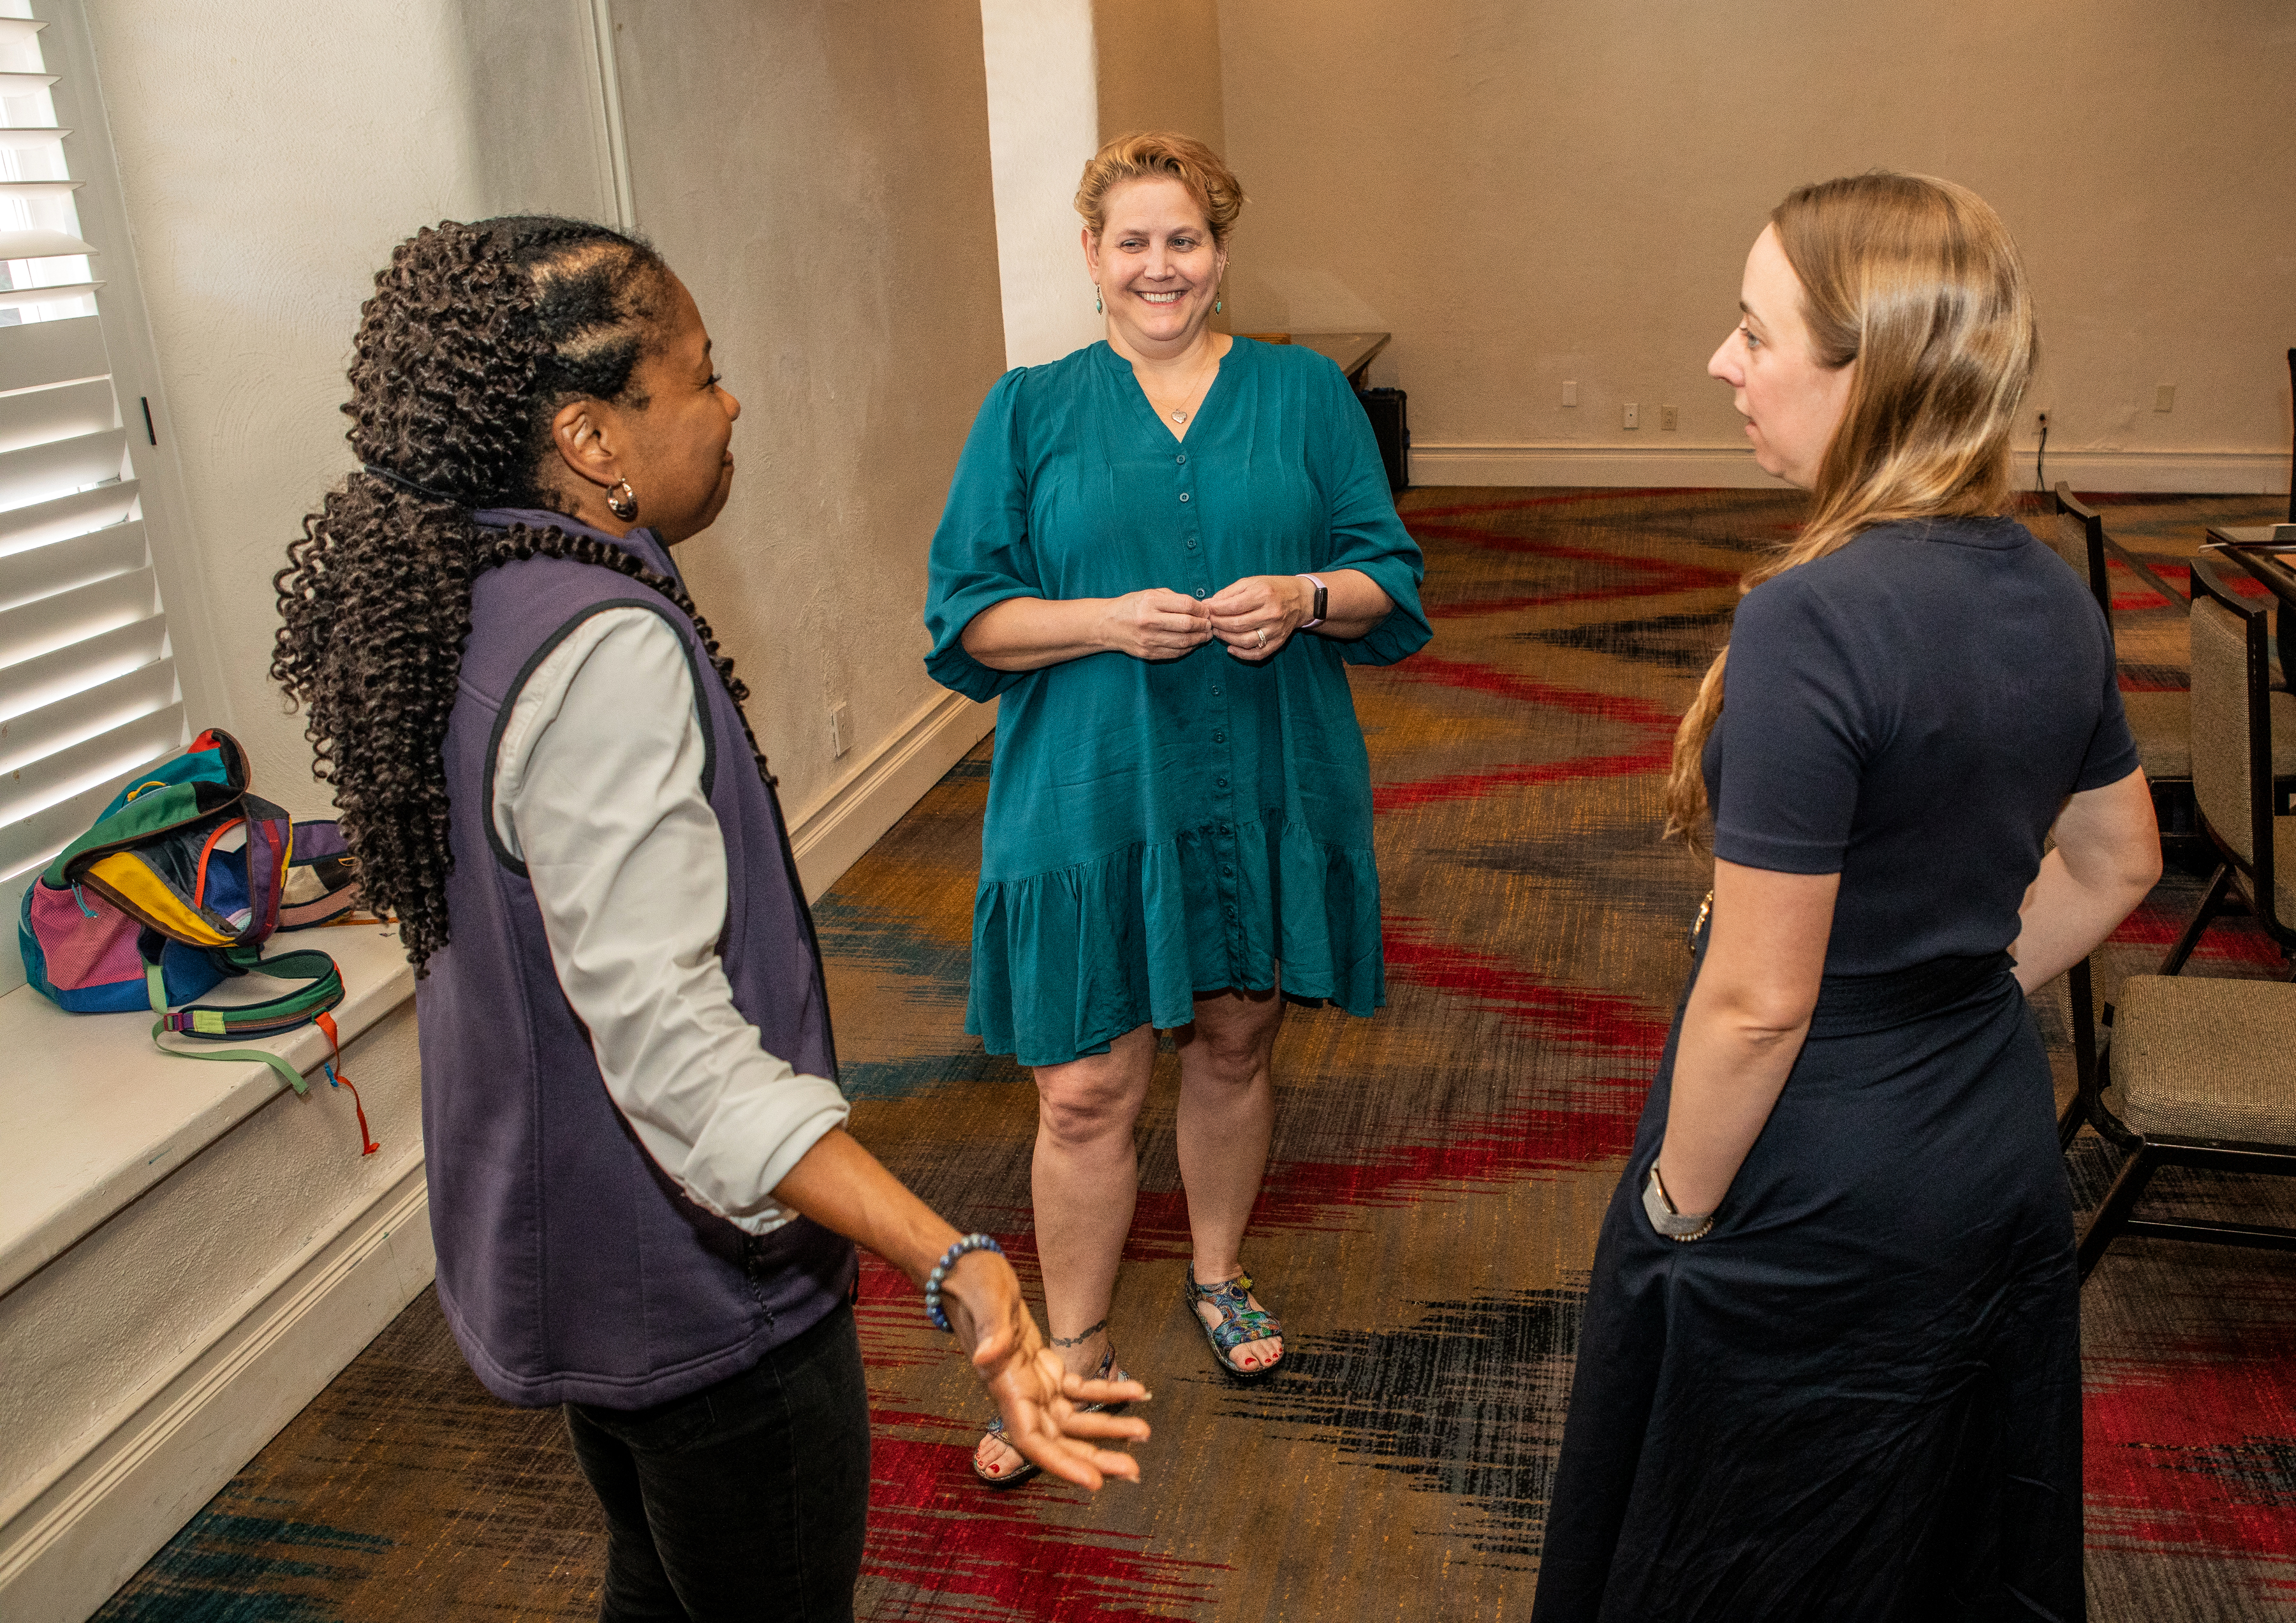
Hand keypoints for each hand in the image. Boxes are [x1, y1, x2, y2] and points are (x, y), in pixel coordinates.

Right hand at [941, 1251, 1149, 1487]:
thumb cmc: (974, 1284)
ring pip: (1073, 1421)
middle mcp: (1019, 1395)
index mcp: (1005, 1388)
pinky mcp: (1043, 1368)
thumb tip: (987, 1358)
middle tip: (1134, 1472)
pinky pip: (1079, 1391)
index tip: (1093, 1483)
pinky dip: (1108, 1393)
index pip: (1033, 1440)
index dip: (1062, 1465)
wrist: (969, 1270)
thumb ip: (990, 1333)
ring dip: (1108, 1429)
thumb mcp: (986, 1304)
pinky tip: (1136, 1392)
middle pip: (1059, 1441)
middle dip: (1095, 1459)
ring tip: (1144, 1432)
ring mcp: (1033, 1384)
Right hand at [1097, 588, 1211, 661]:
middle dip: (1203, 624)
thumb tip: (1199, 607)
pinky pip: (1175, 652)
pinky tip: (1193, 643)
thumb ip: (1174, 599)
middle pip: (1187, 624)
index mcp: (1150, 602)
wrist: (1107, 625)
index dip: (1201, 609)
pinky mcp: (1148, 653)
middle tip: (1209, 624)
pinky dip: (1188, 648)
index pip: (1185, 605)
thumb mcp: (1150, 594)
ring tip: (1205, 634)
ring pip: (1183, 641)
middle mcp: (1149, 621)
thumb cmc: (1132, 606)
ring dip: (1199, 638)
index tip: (1206, 611)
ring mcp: (1149, 639)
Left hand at [1206, 574, 1311, 662]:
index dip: (1215, 609)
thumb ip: (1229, 592)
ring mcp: (1276, 630)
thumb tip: (1209, 604)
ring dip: (1226, 638)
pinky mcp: (1278, 642)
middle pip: (1237, 624)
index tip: (1206, 609)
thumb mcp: (1252, 582)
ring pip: (1245, 641)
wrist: (1301, 599)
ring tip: (1217, 632)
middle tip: (1209, 621)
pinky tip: (1230, 647)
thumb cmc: (1273, 588)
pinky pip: (1257, 653)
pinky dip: (1241, 654)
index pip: (1232, 606)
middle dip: (1218, 624)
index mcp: (1264, 594)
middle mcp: (1271, 613)